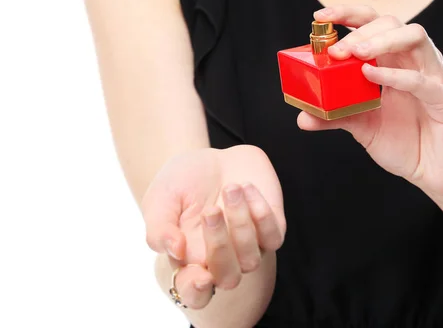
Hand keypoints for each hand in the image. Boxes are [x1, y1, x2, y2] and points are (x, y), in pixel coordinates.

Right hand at [141, 145, 285, 308]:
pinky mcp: (271, 229)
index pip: (195, 293)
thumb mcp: (160, 199)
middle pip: (228, 278)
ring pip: (252, 259)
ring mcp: (249, 247)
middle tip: (210, 210)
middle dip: (219, 245)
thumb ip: (159, 228)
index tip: (198, 275)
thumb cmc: (182, 183)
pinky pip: (274, 236)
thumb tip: (175, 251)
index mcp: (190, 260)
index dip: (196, 291)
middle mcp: (222, 261)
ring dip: (241, 223)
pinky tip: (247, 186)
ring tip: (230, 187)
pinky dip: (262, 212)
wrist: (211, 158)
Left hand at [298, 5, 442, 202]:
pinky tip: (372, 76)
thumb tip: (302, 117)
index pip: (373, 24)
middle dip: (361, 30)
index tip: (320, 16)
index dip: (348, 14)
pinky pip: (424, 81)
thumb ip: (335, 117)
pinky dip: (396, 76)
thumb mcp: (362, 127)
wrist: (434, 174)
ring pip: (415, 38)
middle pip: (393, 23)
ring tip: (356, 53)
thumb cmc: (405, 144)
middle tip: (336, 49)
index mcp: (395, 63)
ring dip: (382, 40)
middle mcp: (415, 63)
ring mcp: (434, 78)